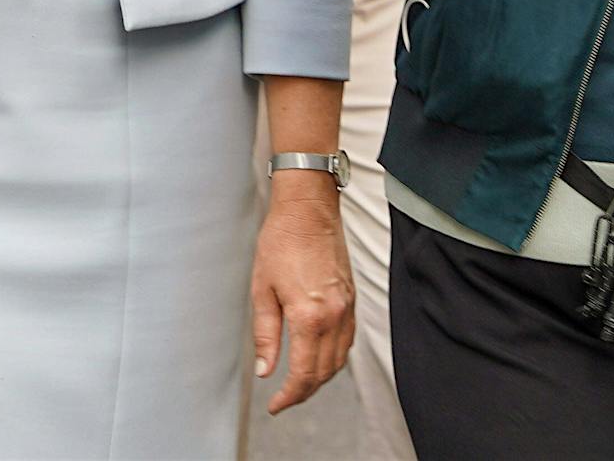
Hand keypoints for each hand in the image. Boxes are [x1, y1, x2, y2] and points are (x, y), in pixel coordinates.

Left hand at [252, 180, 353, 414]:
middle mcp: (334, 316)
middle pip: (324, 372)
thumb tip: (264, 370)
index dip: (289, 396)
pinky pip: (347, 341)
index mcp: (309, 316)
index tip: (275, 405)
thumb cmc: (281, 241)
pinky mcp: (351, 298)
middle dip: (304, 391)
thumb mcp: (262, 288)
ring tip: (299, 382)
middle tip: (284, 398)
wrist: (308, 209)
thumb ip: (265, 334)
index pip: (304, 373)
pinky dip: (334, 357)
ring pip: (339, 360)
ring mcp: (347, 308)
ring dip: (321, 377)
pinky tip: (319, 356)